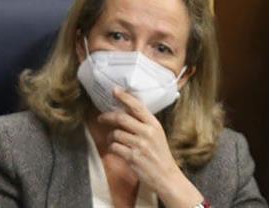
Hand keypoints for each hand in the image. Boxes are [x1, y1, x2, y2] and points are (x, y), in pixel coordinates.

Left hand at [99, 89, 204, 207]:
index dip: (124, 97)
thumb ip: (144, 122)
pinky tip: (115, 149)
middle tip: (101, 118)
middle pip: (121, 118)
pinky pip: (114, 147)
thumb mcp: (157, 134)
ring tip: (112, 139)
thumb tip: (126, 108)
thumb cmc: (160, 154)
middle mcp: (148, 133)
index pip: (137, 106)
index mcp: (154, 125)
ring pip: (115, 133)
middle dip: (107, 117)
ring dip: (110, 136)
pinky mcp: (133, 158)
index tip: (114, 90)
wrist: (167, 177)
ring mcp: (140, 145)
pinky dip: (112, 147)